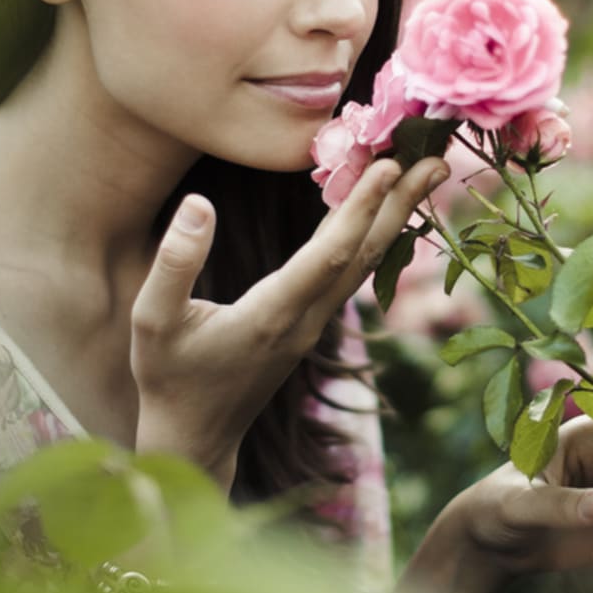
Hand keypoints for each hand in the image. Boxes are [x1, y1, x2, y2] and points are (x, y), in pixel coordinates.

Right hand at [129, 156, 448, 487]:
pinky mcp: (310, 325)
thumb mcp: (153, 319)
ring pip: (365, 264)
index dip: (361, 208)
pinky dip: (370, 233)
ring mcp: (313, 326)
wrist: (194, 436)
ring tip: (426, 172)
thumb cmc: (167, 377)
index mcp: (271, 315)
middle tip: (440, 156)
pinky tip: (382, 208)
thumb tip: (199, 202)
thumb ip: (175, 262)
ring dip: (396, 216)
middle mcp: (305, 320)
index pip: (330, 255)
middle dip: (403, 204)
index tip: (391, 164)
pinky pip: (350, 273)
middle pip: (366, 255)